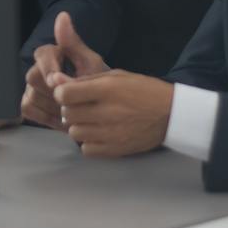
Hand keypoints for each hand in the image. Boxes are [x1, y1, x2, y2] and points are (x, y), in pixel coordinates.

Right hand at [22, 13, 110, 129]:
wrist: (99, 105)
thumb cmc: (95, 82)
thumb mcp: (91, 62)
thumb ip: (74, 42)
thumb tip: (62, 16)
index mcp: (51, 53)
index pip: (41, 55)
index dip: (47, 68)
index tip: (57, 81)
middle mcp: (38, 68)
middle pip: (33, 78)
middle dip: (52, 91)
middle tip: (71, 101)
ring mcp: (32, 87)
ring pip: (31, 95)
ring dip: (51, 106)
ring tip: (71, 112)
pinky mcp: (30, 103)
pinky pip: (27, 108)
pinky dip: (43, 117)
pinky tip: (61, 120)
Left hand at [54, 70, 173, 157]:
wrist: (171, 115)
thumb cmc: (143, 91)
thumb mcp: (116, 76)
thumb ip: (84, 80)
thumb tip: (55, 81)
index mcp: (107, 89)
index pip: (65, 94)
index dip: (63, 92)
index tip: (69, 92)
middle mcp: (107, 112)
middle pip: (68, 114)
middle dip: (71, 108)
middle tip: (83, 106)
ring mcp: (111, 134)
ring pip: (74, 133)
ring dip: (79, 125)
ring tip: (92, 119)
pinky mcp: (115, 150)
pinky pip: (86, 149)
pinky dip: (88, 142)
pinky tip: (99, 133)